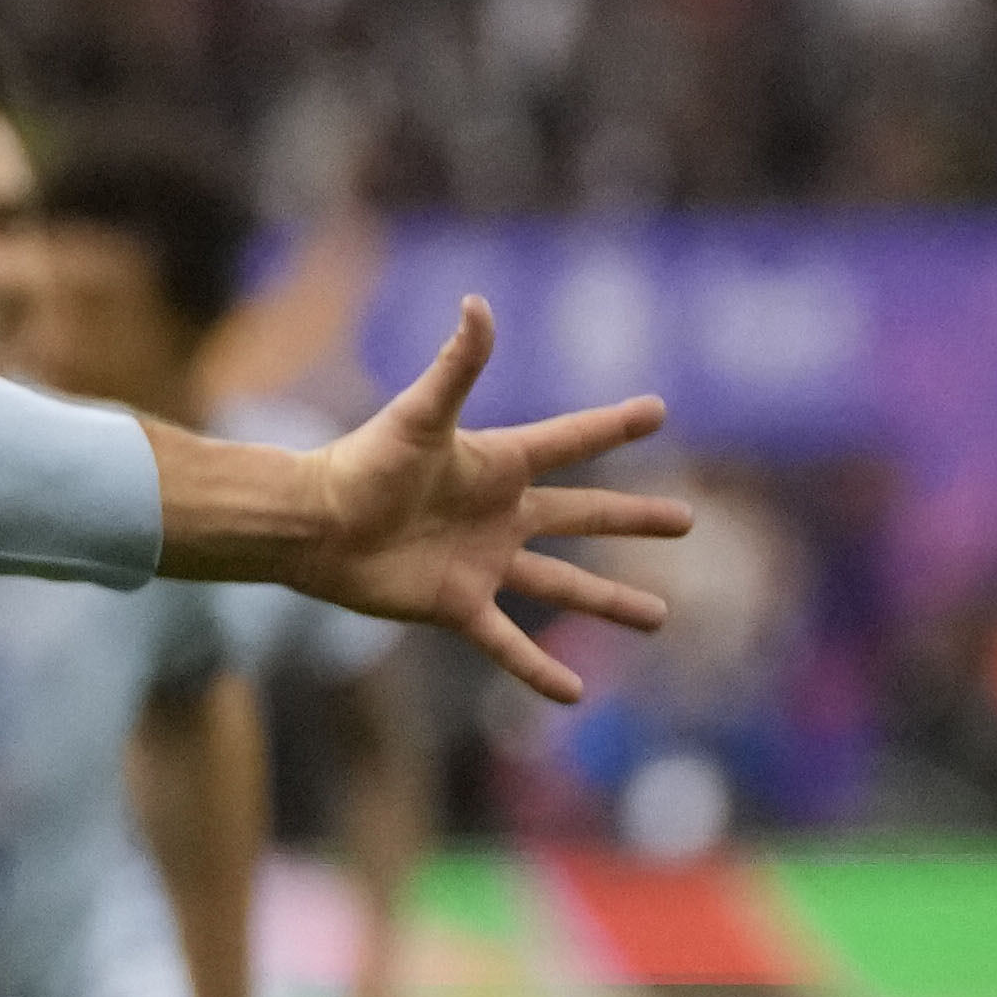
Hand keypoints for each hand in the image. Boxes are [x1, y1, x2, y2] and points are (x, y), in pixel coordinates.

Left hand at [297, 298, 688, 704]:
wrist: (310, 524)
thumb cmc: (361, 464)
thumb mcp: (419, 415)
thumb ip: (457, 366)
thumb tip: (477, 302)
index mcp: (497, 465)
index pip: (570, 442)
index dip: (612, 427)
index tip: (656, 412)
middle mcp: (498, 514)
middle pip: (582, 514)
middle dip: (631, 518)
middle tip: (686, 522)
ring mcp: (482, 562)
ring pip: (562, 583)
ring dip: (609, 601)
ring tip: (660, 616)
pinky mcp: (457, 605)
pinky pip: (507, 642)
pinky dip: (539, 669)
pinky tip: (574, 693)